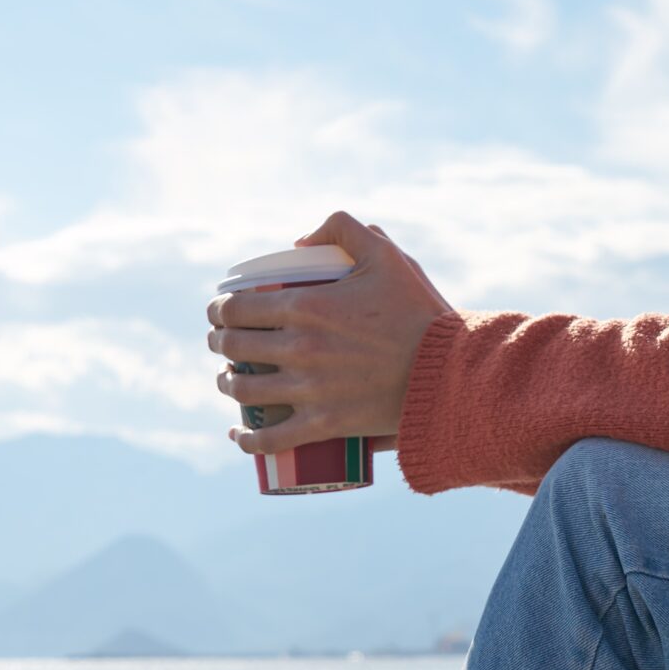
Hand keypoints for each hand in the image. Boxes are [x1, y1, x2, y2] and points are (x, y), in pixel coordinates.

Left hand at [206, 210, 456, 457]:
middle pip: (234, 348)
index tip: (219, 312)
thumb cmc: (419, 312)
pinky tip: (238, 436)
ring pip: (244, 392)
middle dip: (218, 344)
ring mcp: (309, 391)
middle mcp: (299, 349)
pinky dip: (247, 440)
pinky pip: (272, 440)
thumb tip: (300, 241)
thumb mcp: (385, 256)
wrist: (450, 372)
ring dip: (226, 385)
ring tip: (228, 381)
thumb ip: (344, 229)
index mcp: (307, 306)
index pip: (237, 308)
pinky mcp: (324, 425)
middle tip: (222, 344)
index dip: (218, 310)